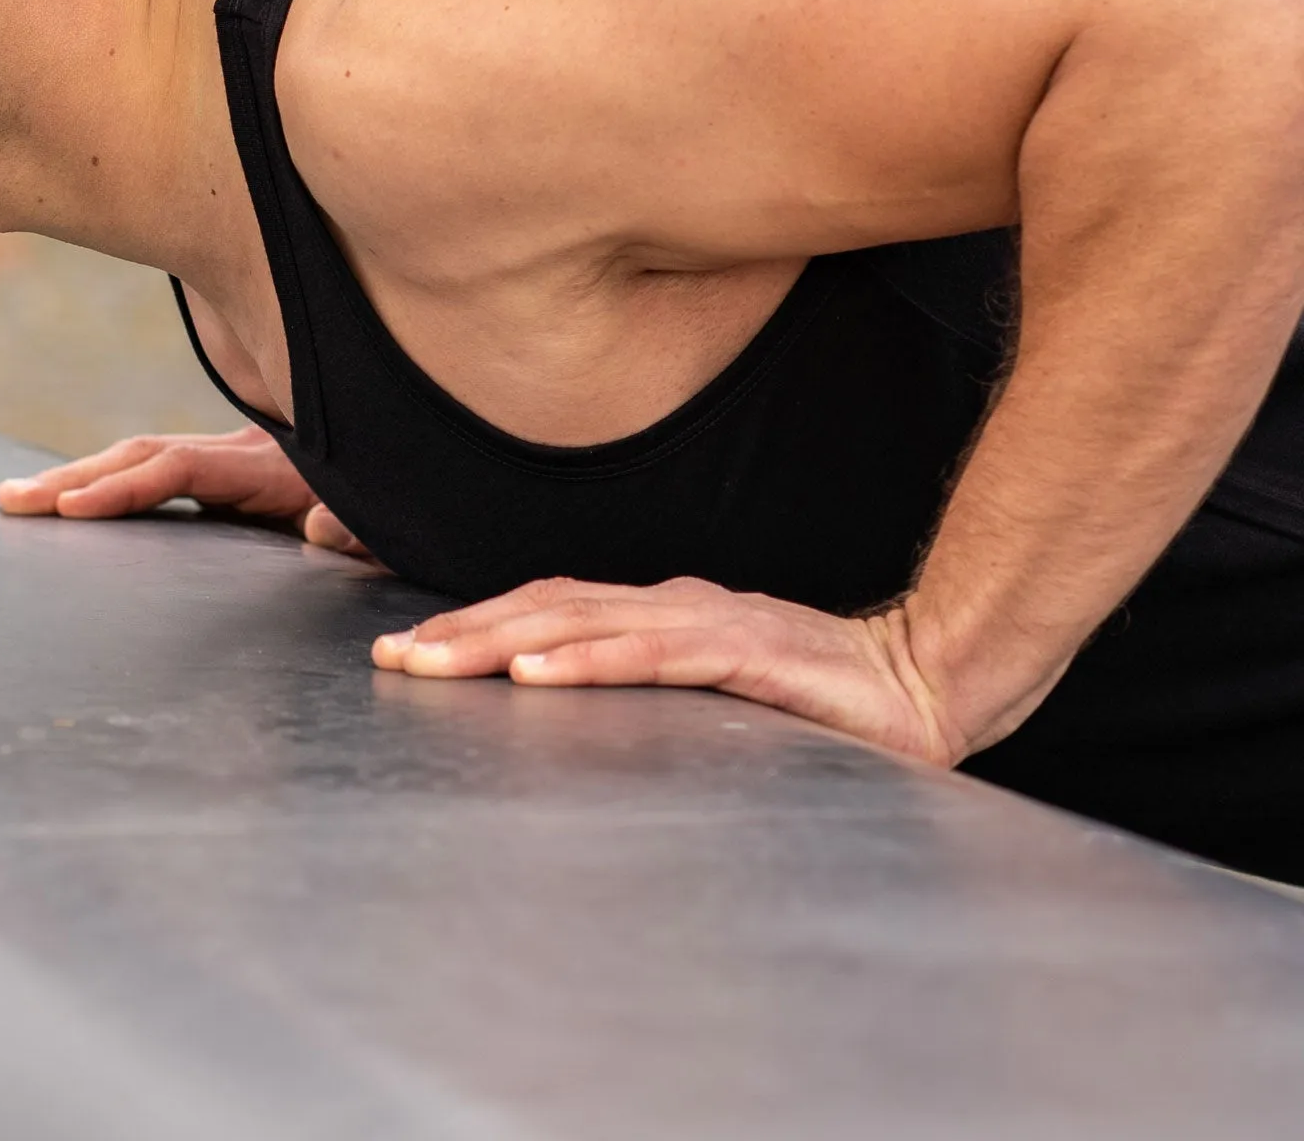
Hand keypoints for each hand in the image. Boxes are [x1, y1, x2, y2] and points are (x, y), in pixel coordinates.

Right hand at [0, 425, 370, 556]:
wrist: (421, 462)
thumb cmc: (407, 506)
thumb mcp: (392, 522)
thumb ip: (361, 526)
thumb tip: (321, 528)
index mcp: (271, 468)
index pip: (178, 471)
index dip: (124, 489)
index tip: (71, 511)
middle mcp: (245, 453)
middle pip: (143, 453)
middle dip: (74, 478)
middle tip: (10, 502)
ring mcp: (237, 456)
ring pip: (144, 456)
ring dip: (83, 476)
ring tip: (19, 499)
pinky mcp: (236, 469)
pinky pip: (162, 470)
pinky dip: (115, 479)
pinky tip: (78, 500)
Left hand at [372, 575, 968, 765]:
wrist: (925, 685)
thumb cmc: (817, 698)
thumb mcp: (713, 695)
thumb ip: (652, 691)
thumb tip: (574, 712)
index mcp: (660, 610)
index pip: (548, 606)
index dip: (475, 621)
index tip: (407, 648)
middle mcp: (672, 603)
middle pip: (546, 608)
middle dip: (462, 633)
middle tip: (391, 659)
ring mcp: (707, 622)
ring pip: (581, 624)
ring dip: (500, 645)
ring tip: (435, 663)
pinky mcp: (745, 654)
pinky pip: (651, 657)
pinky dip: (587, 665)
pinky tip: (538, 679)